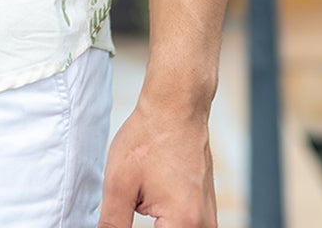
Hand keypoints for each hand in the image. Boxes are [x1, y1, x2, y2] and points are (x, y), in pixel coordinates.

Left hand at [98, 99, 216, 227]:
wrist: (176, 107)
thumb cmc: (149, 137)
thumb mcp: (119, 183)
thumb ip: (112, 223)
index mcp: (184, 224)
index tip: (119, 219)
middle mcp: (204, 225)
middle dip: (142, 226)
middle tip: (128, 208)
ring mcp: (209, 217)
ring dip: (158, 225)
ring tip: (138, 201)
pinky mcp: (207, 209)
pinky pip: (188, 227)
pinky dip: (167, 223)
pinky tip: (152, 209)